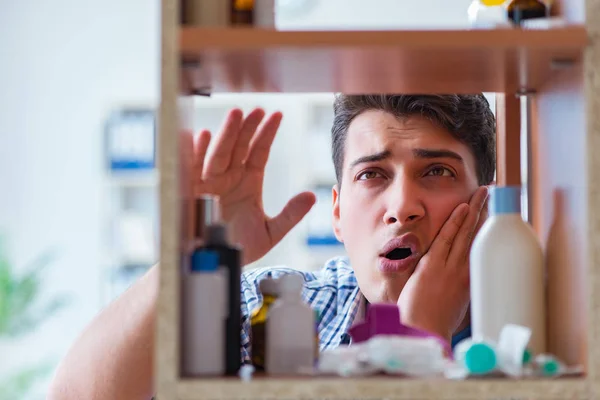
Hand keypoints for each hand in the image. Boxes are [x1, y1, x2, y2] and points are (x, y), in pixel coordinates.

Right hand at [192, 108, 315, 265]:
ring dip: (226, 134)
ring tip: (235, 115)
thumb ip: (290, 214)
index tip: (277, 115)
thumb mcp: (270, 232)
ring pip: (219, 153)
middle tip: (256, 109)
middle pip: (239, 147)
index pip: (259, 152)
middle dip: (247, 128)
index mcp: (248, 182)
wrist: (214, 264)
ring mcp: (210, 182)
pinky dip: (194, 153)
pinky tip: (199, 136)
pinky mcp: (191, 192)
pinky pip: (192, 169)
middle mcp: (229, 177)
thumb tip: (312, 196)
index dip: (267, 134)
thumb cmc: (240, 245)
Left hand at [397, 186, 488, 341]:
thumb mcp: (457, 304)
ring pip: (465, 233)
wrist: (425, 331)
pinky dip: (455, 222)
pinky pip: (446, 239)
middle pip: (478, 235)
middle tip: (495, 193)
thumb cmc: (437, 320)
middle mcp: (465, 271)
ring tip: (482, 192)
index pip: (481, 247)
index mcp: (471, 280)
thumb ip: (460, 287)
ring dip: (474, 210)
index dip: (488, 228)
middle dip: (486, 212)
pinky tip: (462, 208)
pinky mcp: (433, 266)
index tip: (495, 213)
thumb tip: (464, 277)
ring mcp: (449, 267)